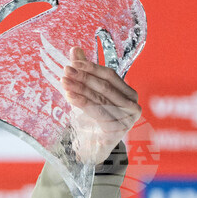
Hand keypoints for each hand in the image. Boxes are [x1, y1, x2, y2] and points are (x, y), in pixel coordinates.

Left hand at [61, 47, 141, 164]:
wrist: (93, 147)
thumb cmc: (92, 118)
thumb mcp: (88, 93)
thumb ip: (84, 73)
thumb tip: (75, 49)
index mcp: (129, 93)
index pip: (110, 75)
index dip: (91, 68)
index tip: (73, 62)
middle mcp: (133, 105)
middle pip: (104, 87)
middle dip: (83, 77)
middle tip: (65, 71)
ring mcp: (127, 119)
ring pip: (99, 99)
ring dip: (79, 89)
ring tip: (63, 82)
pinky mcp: (117, 131)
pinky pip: (97, 113)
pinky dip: (82, 103)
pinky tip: (69, 96)